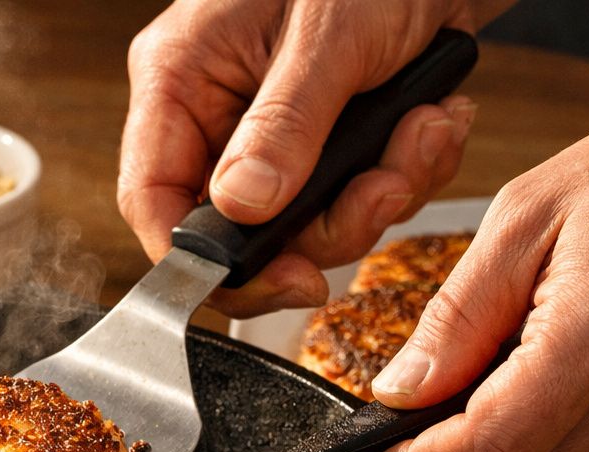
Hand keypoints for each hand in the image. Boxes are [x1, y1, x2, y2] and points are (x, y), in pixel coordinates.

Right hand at [119, 0, 500, 317]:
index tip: (281, 278)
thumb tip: (244, 208)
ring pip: (308, 224)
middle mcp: (217, 114)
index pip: (154, 199)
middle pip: (241, 230)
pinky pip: (356, 198)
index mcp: (180, 77)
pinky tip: (434, 120)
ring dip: (381, 194)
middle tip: (384, 189)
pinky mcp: (326, 143)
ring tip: (426, 130)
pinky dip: (408, 173)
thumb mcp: (330, 36)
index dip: (206, 260)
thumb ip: (285, 125)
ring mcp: (272, 134)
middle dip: (329, 224)